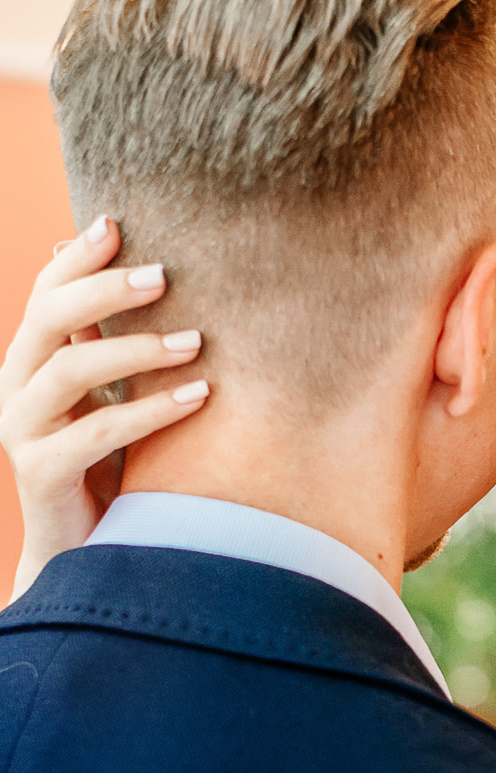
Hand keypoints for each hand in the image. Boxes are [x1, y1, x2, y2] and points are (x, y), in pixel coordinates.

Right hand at [0, 215, 209, 600]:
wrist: (80, 550)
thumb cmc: (107, 467)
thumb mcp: (112, 398)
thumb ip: (116, 350)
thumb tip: (158, 284)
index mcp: (30, 361)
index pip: (45, 294)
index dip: (76, 258)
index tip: (116, 222)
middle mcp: (15, 387)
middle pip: (48, 319)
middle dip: (104, 290)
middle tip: (164, 275)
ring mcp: (22, 430)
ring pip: (69, 371)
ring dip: (136, 349)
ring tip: (196, 341)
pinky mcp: (42, 472)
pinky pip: (95, 432)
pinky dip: (150, 411)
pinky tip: (198, 397)